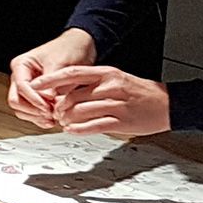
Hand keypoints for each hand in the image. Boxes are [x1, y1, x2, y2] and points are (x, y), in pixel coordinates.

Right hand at [8, 29, 95, 128]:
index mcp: (22, 65)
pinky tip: (52, 120)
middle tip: (50, 114)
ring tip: (53, 118)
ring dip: (35, 116)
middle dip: (33, 110)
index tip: (48, 107)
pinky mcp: (36, 96)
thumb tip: (47, 99)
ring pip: (22, 109)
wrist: (80, 47)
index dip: (34, 99)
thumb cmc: (69, 49)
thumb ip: (51, 82)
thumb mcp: (60, 63)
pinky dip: (39, 118)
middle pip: (16, 101)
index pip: (22, 86)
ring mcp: (27, 88)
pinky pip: (31, 112)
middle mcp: (21, 77)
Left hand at [30, 65, 170, 135]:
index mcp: (108, 73)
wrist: (166, 103)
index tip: (36, 85)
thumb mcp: (116, 79)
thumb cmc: (140, 92)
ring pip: (81, 111)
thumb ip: (93, 84)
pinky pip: (93, 126)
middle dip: (59, 106)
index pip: (73, 73)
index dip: (52, 80)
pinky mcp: (121, 121)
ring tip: (64, 122)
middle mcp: (111, 86)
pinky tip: (72, 129)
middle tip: (55, 112)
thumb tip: (68, 91)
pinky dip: (78, 129)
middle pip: (73, 95)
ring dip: (67, 119)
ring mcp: (116, 104)